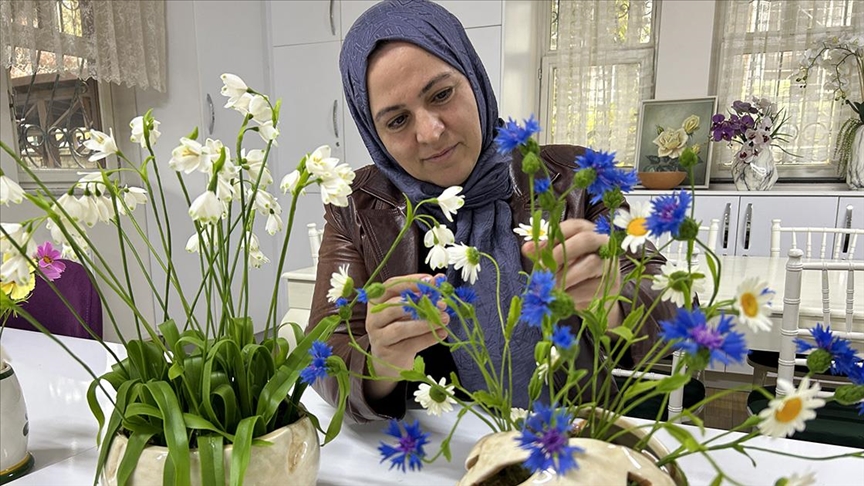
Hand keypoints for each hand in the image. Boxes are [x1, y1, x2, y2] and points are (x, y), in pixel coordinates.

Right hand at [364, 273, 449, 399]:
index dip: (411, 281)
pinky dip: (428, 338)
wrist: (391, 359)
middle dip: (420, 303)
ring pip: (400, 328)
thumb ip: (420, 299)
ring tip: (443, 319)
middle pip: (393, 306)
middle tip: (441, 304)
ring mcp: (378, 336)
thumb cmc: (401, 327)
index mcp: (377, 300)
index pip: (391, 286)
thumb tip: (440, 288)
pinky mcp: (387, 352)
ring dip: (424, 323)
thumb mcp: (407, 311)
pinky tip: (442, 333)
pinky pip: (409, 344)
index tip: (431, 280)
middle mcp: (374, 317)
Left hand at [522, 219, 622, 324]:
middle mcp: (603, 243)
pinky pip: (590, 287)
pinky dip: (572, 294)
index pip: (574, 225)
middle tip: (542, 268)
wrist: (594, 298)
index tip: (536, 248)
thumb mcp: (558, 261)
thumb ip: (544, 253)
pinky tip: (561, 298)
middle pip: (585, 240)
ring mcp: (610, 263)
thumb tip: (527, 248)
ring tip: (549, 287)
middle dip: (560, 253)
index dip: (554, 235)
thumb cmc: (573, 273)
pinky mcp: (612, 284)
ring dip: (564, 277)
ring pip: (589, 265)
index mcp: (588, 232)